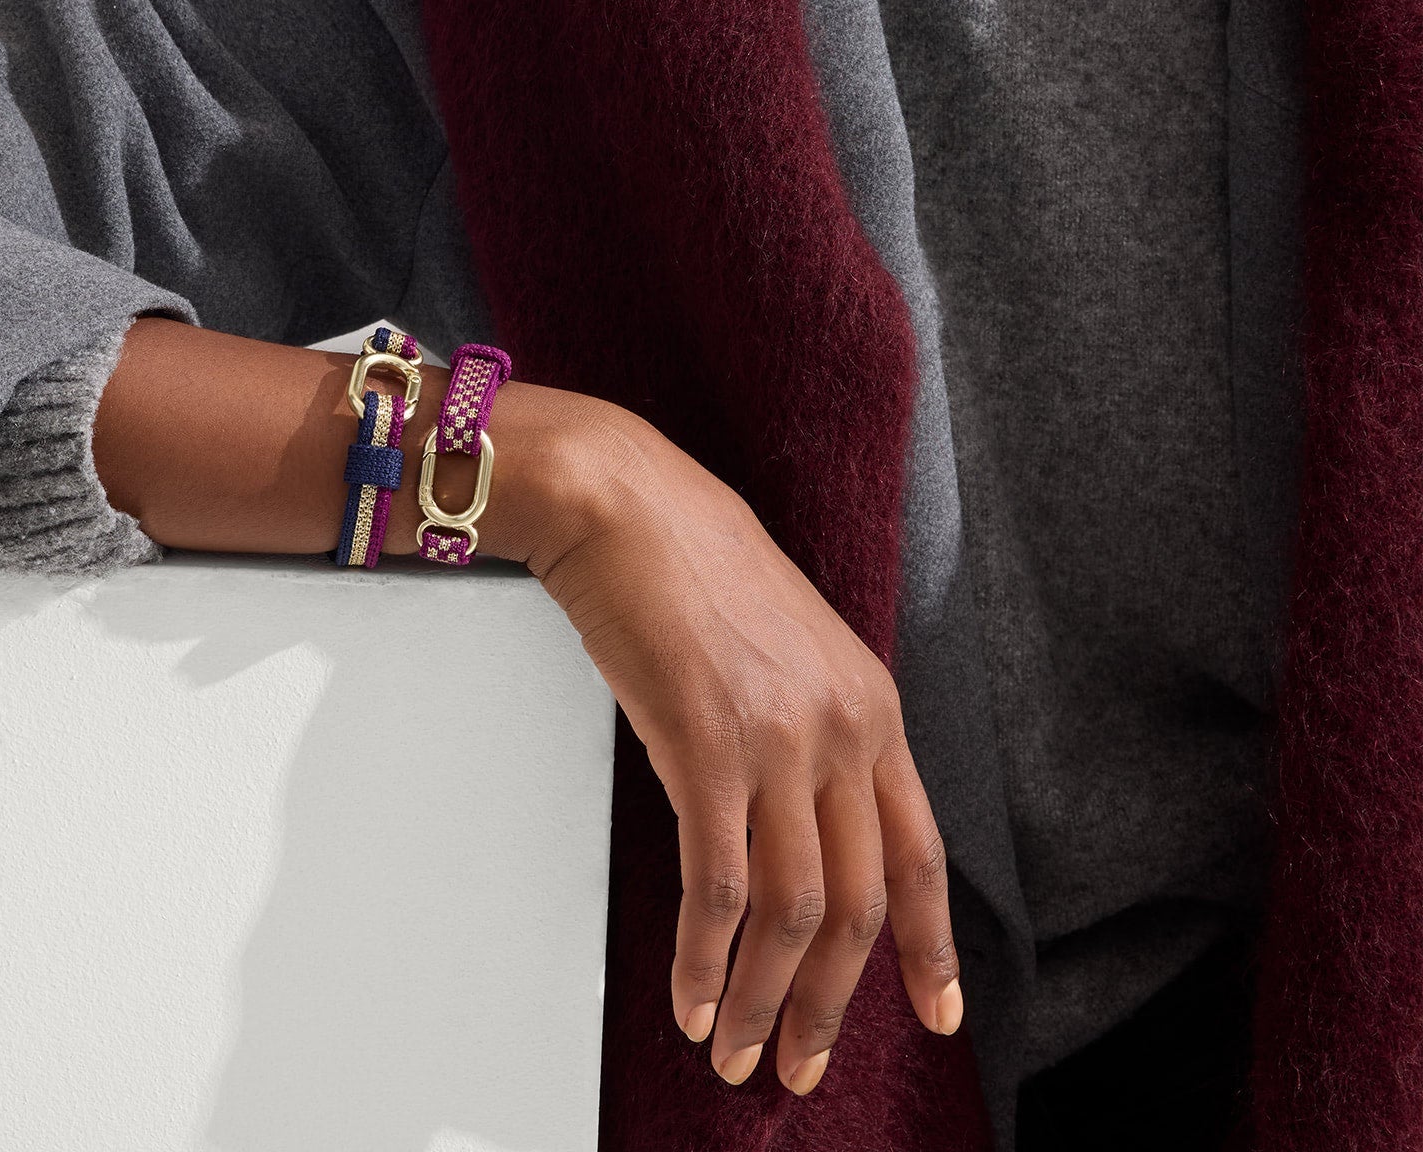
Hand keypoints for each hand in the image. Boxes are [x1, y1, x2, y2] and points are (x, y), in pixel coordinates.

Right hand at [518, 395, 962, 1095]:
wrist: (624, 500)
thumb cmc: (687, 559)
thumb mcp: (782, 644)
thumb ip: (806, 727)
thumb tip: (787, 819)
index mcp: (871, 703)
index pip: (919, 851)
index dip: (929, 947)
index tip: (936, 1012)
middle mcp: (843, 728)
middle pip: (859, 903)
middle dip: (830, 1003)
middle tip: (797, 1062)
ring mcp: (780, 741)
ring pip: (795, 914)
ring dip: (761, 997)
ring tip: (732, 1047)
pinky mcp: (707, 749)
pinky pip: (720, 888)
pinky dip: (705, 956)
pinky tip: (690, 992)